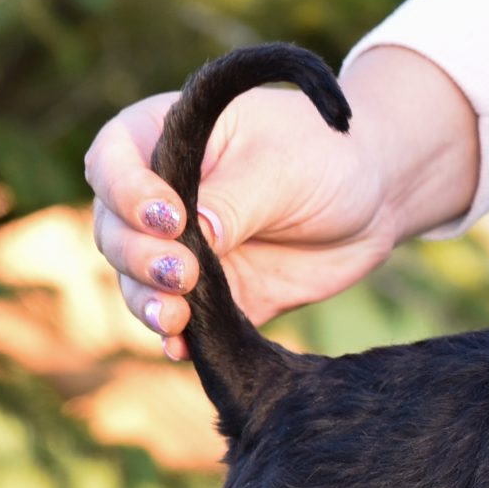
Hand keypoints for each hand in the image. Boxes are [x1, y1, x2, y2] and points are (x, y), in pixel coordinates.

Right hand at [85, 46, 481, 360]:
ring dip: (146, 301)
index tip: (168, 218)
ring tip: (173, 317)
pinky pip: (180, 322)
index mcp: (165, 139)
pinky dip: (176, 337)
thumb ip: (235, 201)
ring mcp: (183, 249)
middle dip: (137, 256)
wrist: (375, 197)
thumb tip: (193, 236)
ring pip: (136, 281)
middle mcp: (162, 198)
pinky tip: (181, 348)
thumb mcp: (283, 166)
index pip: (113, 163)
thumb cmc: (326, 156)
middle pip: (114, 230)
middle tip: (180, 272)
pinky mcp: (213, 295)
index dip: (127, 193)